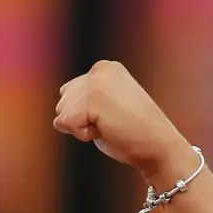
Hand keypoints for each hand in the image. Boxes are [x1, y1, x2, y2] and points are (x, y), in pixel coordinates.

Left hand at [54, 61, 195, 183]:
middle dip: (79, 121)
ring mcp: (95, 82)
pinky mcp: (92, 98)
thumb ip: (83, 101)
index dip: (82, 115)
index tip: (109, 116)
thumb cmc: (131, 132)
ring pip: (61, 114)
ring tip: (107, 124)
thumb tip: (57, 116)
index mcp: (104, 68)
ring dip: (80, 128)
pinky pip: (66, 124)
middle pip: (61, 104)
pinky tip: (104, 129)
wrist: (155, 143)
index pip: (67, 95)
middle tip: (109, 122)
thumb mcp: (104, 107)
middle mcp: (99, 69)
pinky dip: (81, 134)